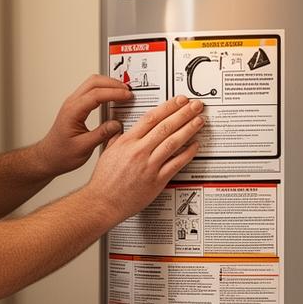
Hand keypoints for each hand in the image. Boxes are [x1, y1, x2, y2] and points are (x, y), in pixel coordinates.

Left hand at [30, 73, 136, 177]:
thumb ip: (101, 135)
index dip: (114, 93)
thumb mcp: (83, 148)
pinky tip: (112, 97)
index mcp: (72, 112)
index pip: (96, 95)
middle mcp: (71, 104)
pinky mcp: (77, 107)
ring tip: (123, 92)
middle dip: (113, 83)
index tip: (127, 96)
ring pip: (92, 83)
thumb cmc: (61, 154)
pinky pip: (91, 91)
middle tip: (128, 91)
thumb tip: (117, 125)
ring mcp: (73, 103)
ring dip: (108, 84)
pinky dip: (104, 90)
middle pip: (94, 82)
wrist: (48, 157)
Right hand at [88, 95, 205, 219]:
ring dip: (189, 129)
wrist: (103, 202)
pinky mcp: (156, 181)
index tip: (179, 101)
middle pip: (165, 127)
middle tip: (196, 106)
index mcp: (127, 142)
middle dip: (183, 113)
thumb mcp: (107, 152)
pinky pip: (176, 164)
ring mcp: (149, 166)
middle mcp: (139, 151)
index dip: (168, 107)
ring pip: (173, 142)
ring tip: (199, 121)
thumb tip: (123, 130)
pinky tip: (195, 146)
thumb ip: (117, 139)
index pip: (151, 118)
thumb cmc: (104, 182)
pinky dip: (188, 154)